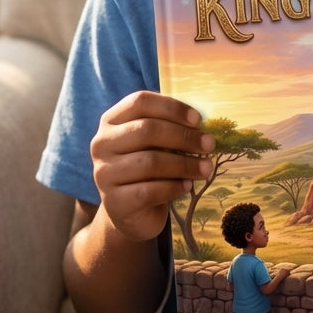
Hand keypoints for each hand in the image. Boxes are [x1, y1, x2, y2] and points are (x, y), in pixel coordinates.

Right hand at [91, 90, 214, 242]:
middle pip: (146, 130)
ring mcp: (104, 174)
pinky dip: (173, 187)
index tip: (197, 119)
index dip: (172, 108)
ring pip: (150, 162)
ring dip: (184, 164)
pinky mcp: (114, 202)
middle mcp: (102, 144)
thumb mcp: (155, 142)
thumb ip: (170, 127)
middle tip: (209, 144)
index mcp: (112, 121)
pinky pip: (149, 191)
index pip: (140, 102)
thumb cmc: (147, 167)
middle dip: (183, 137)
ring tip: (205, 168)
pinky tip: (187, 186)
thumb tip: (202, 123)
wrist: (130, 211)